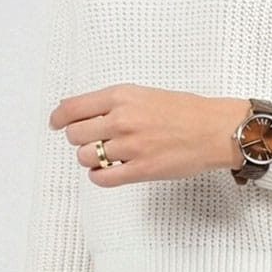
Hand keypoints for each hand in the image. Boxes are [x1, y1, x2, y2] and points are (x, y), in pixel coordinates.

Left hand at [50, 86, 249, 185]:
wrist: (215, 129)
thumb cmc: (184, 111)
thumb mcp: (143, 94)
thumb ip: (110, 102)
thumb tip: (73, 110)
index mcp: (121, 97)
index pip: (72, 108)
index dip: (58, 118)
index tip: (56, 124)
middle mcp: (122, 120)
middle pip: (75, 135)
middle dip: (80, 139)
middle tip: (94, 141)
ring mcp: (130, 146)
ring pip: (85, 158)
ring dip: (91, 159)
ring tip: (109, 155)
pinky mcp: (140, 170)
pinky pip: (102, 178)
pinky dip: (100, 176)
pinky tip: (111, 170)